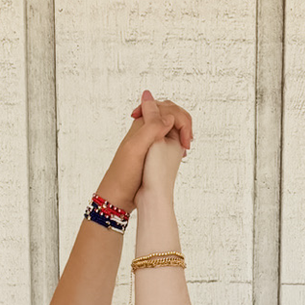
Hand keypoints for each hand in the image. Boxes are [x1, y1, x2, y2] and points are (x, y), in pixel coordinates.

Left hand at [99, 90, 189, 213]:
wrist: (117, 196)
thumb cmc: (124, 175)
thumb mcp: (137, 149)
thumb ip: (152, 128)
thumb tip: (170, 117)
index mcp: (143, 122)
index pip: (169, 109)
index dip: (182, 122)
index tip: (185, 143)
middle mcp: (146, 127)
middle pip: (171, 112)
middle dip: (184, 124)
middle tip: (187, 142)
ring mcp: (149, 138)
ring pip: (171, 124)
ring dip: (182, 132)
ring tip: (185, 147)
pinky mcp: (152, 150)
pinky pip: (168, 137)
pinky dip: (177, 141)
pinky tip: (180, 153)